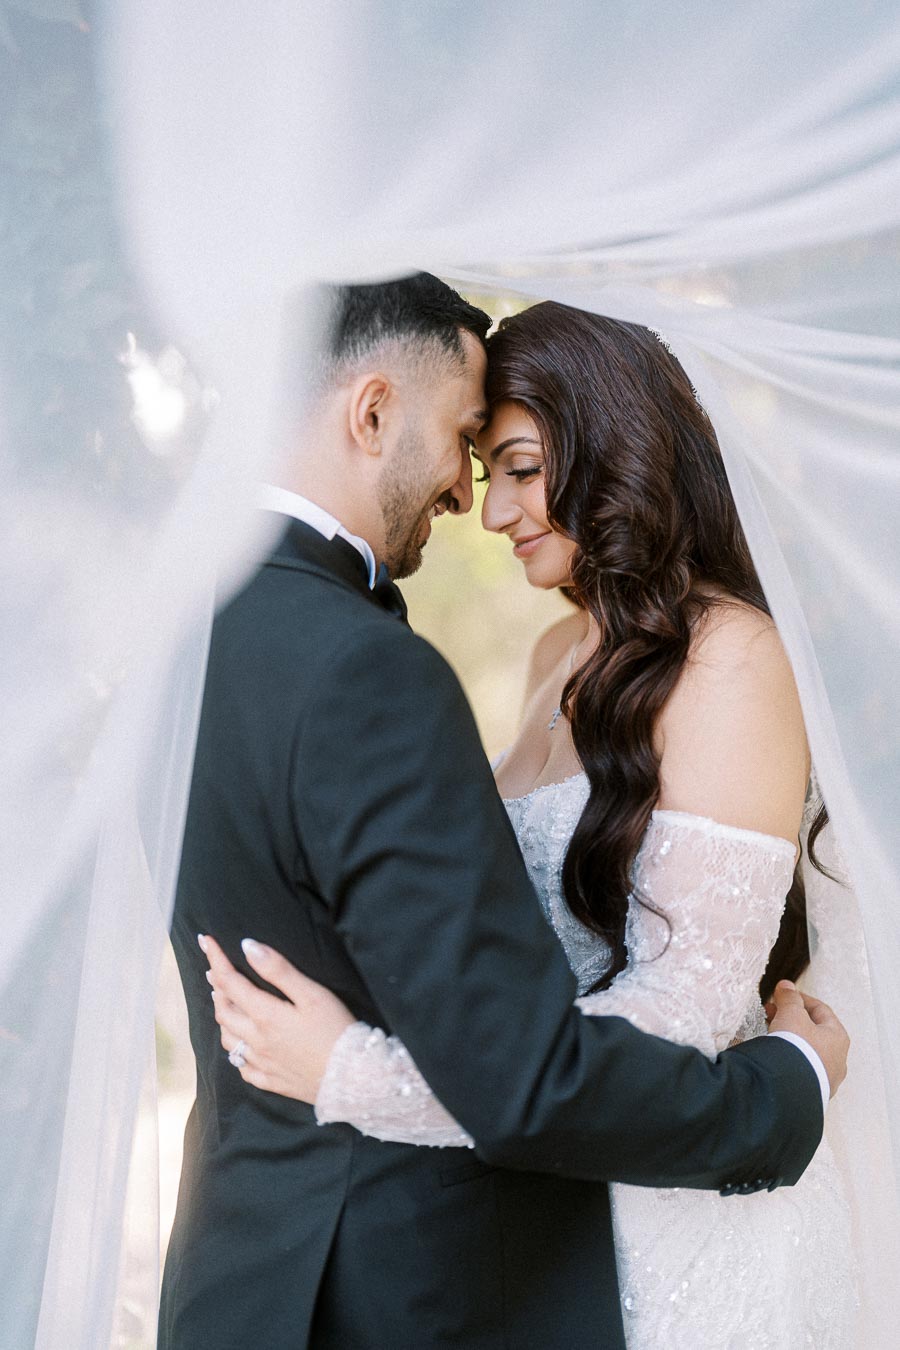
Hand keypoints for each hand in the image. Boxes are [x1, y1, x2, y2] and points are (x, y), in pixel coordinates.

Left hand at [199, 934, 355, 1101]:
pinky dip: (236, 1051)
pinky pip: (241, 1067)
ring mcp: (261, 1064)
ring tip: (225, 1003)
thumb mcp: (313, 994)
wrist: (352, 1078)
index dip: (216, 959)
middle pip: (223, 1010)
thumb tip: (248, 947)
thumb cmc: (336, 1031)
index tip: (207, 941)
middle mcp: (256, 1040)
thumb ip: (279, 970)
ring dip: (223, 1017)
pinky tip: (241, 1046)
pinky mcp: (271, 1082)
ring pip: (228, 1039)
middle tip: (216, 971)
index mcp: (264, 1015)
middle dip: (217, 987)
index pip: (229, 982)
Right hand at [766, 980, 848, 1098]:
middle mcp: (837, 1059)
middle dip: (791, 1018)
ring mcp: (825, 1078)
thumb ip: (789, 998)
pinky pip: (799, 1068)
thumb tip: (786, 986)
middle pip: (813, 1031)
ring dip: (789, 1039)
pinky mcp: (811, 1091)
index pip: (820, 1010)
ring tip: (768, 1034)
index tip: (780, 995)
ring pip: (807, 1051)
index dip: (799, 999)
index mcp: (838, 1037)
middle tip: (770, 1013)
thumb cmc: (796, 1047)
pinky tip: (773, 1055)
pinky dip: (787, 1057)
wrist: (789, 1088)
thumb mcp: (791, 1014)